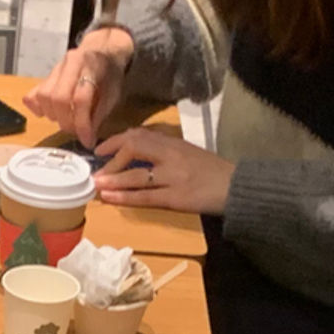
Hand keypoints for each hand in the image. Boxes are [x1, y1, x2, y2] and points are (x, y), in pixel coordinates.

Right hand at [26, 28, 134, 145]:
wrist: (102, 51)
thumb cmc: (110, 74)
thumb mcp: (113, 94)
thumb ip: (98, 115)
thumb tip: (86, 139)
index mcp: (91, 66)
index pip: (81, 99)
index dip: (82, 124)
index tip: (86, 140)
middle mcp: (71, 63)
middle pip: (59, 98)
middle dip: (66, 121)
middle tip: (75, 131)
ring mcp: (56, 68)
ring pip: (44, 96)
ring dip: (53, 116)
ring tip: (65, 120)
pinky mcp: (46, 76)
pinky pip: (33, 94)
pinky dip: (37, 108)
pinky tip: (49, 114)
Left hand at [95, 127, 231, 215]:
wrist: (236, 187)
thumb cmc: (212, 171)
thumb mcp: (188, 153)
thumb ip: (165, 152)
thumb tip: (135, 155)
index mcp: (173, 143)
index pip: (139, 135)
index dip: (116, 141)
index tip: (100, 149)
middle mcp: (171, 155)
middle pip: (134, 147)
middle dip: (112, 158)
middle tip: (97, 170)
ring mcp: (173, 176)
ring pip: (136, 175)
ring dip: (113, 180)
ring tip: (96, 185)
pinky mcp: (176, 197)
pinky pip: (146, 197)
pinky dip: (125, 198)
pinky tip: (110, 199)